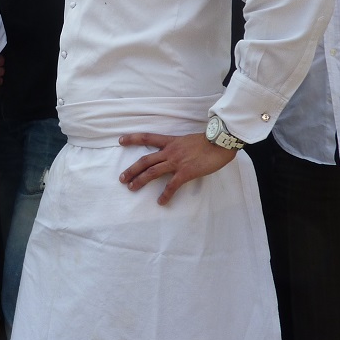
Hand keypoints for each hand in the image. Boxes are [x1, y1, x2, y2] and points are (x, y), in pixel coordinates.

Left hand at [117, 132, 236, 204]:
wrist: (219, 142)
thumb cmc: (208, 141)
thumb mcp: (188, 140)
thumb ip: (179, 146)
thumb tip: (177, 153)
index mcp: (170, 141)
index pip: (147, 137)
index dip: (133, 138)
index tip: (120, 140)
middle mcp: (170, 151)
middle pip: (145, 160)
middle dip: (132, 169)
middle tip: (121, 178)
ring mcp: (176, 162)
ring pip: (153, 171)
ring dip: (140, 180)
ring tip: (131, 188)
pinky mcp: (185, 172)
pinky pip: (172, 185)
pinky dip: (165, 195)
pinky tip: (161, 202)